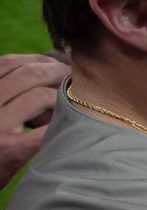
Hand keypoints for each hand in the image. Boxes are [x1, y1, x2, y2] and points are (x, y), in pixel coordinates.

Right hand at [0, 51, 68, 189]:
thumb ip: (9, 92)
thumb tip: (46, 65)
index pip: (7, 62)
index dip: (37, 59)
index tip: (59, 62)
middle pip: (27, 74)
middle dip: (58, 72)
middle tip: (76, 79)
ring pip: (38, 96)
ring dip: (63, 97)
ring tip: (76, 103)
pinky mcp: (8, 150)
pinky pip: (44, 130)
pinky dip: (62, 123)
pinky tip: (73, 127)